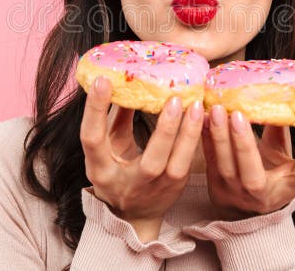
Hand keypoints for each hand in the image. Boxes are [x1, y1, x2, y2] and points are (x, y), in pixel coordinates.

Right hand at [79, 76, 203, 240]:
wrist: (132, 213)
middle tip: (173, 99)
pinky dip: (195, 139)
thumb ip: (116, 115)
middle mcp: (127, 184)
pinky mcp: (174, 187)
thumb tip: (124, 80)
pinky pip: (188, 162)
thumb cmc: (116, 169)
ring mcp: (154, 189)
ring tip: (195, 106)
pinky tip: (201, 117)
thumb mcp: (108, 145)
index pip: (92, 138)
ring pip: (176, 165)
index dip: (95, 109)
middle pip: (150, 162)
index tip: (103, 81)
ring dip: (188, 134)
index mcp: (100, 169)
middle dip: (164, 130)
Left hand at [201, 104, 294, 220]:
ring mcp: (238, 194)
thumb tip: (282, 91)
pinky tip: (202, 118)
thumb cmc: (273, 171)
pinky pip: (209, 161)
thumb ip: (282, 128)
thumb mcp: (285, 154)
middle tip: (238, 114)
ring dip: (220, 138)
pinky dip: (205, 138)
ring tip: (217, 111)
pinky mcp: (216, 187)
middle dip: (244, 145)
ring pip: (226, 168)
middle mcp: (266, 193)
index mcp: (294, 183)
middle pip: (254, 177)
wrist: (247, 206)